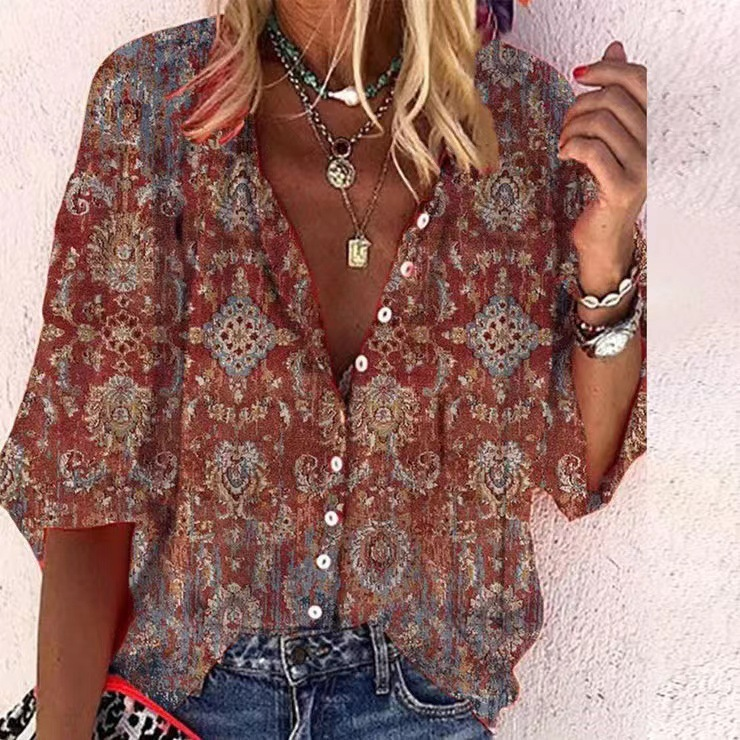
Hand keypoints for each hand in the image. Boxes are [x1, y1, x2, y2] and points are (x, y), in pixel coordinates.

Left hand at [557, 41, 646, 265]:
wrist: (603, 238)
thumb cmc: (602, 186)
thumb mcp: (608, 137)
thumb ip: (613, 96)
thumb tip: (614, 48)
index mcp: (654, 128)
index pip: (640, 80)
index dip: (608, 68)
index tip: (579, 74)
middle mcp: (654, 145)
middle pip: (615, 99)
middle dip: (580, 104)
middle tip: (566, 125)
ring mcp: (641, 167)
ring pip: (601, 122)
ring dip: (572, 128)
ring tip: (564, 143)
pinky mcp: (621, 188)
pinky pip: (592, 150)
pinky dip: (572, 147)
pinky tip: (565, 156)